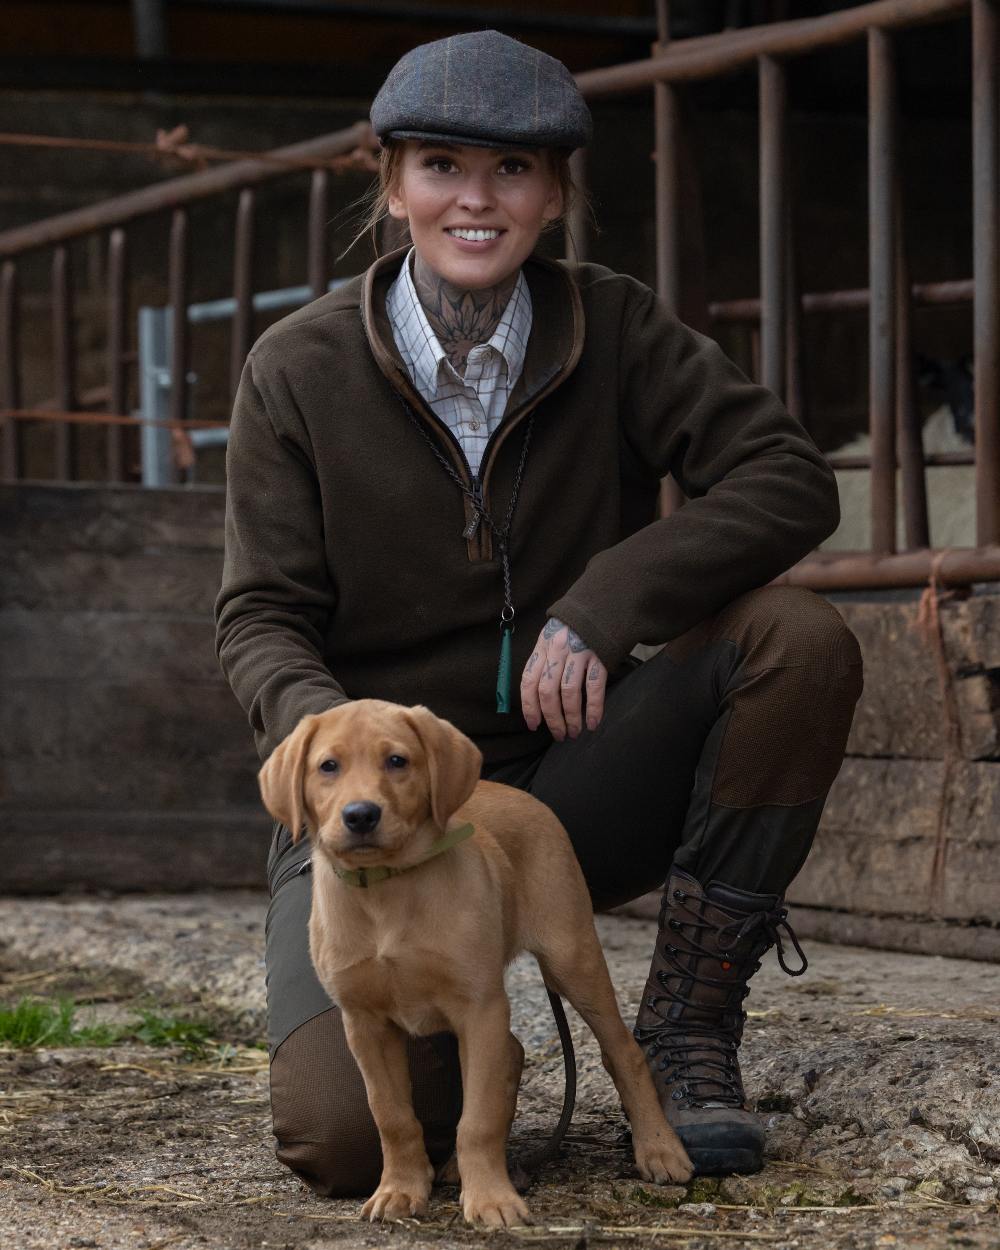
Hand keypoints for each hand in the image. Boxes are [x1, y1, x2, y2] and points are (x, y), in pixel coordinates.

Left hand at [520, 618, 607, 740]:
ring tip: (574, 732)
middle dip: (552, 718)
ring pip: (569, 693)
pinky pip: (594, 687)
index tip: (533, 725)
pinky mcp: (600, 655)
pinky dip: (594, 709)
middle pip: (548, 691)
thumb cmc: (573, 628)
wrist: (601, 604)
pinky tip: (593, 723)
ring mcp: (579, 652)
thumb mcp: (551, 638)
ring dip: (571, 718)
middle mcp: (557, 650)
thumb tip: (535, 698)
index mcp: (542, 647)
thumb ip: (543, 662)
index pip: (528, 681)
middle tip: (558, 735)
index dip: (529, 706)